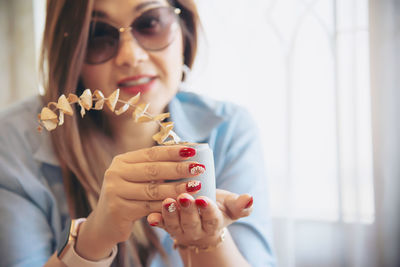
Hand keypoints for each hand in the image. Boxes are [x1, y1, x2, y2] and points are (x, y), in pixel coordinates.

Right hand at [76, 145, 204, 254]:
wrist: (105, 224)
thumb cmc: (129, 196)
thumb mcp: (135, 178)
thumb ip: (154, 167)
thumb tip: (186, 154)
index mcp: (122, 161)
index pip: (151, 153)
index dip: (173, 152)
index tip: (192, 151)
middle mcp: (115, 173)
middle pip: (153, 170)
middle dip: (179, 169)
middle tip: (199, 168)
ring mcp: (115, 192)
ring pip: (153, 190)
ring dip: (177, 188)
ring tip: (196, 186)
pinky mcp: (119, 210)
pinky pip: (149, 207)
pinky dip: (167, 205)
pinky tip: (181, 203)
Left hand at [146, 189, 253, 245]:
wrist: (202, 219)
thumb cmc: (218, 207)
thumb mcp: (230, 206)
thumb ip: (240, 204)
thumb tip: (250, 198)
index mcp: (213, 224)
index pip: (212, 218)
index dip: (207, 210)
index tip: (203, 199)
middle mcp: (196, 230)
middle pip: (191, 222)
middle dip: (187, 210)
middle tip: (184, 197)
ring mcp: (180, 229)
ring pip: (174, 225)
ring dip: (169, 214)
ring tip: (167, 201)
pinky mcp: (167, 226)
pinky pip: (160, 225)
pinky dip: (156, 221)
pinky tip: (151, 216)